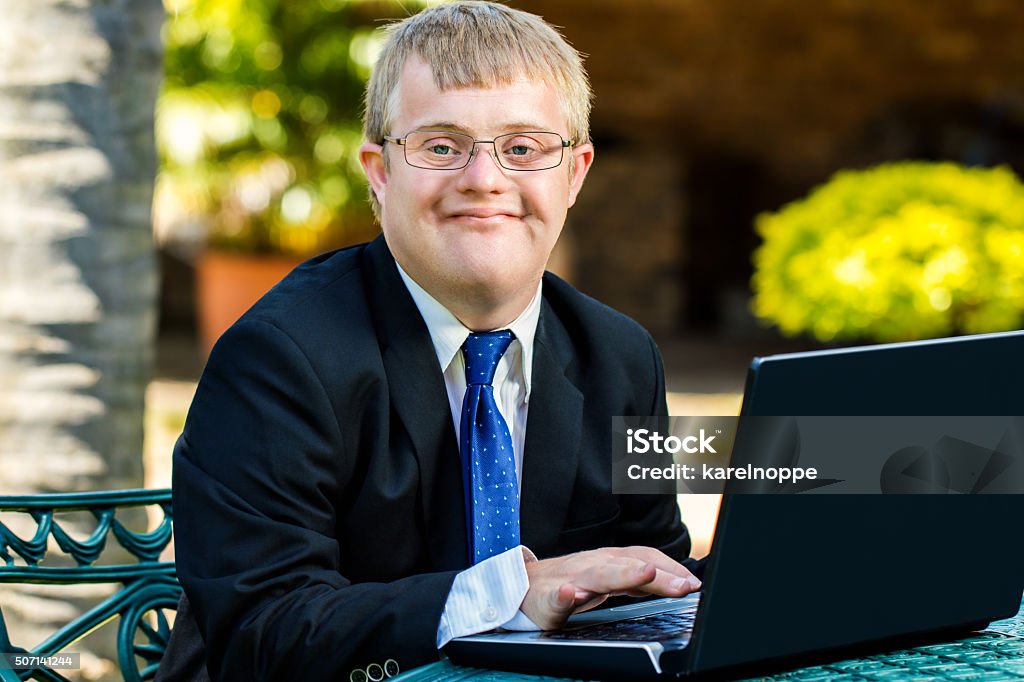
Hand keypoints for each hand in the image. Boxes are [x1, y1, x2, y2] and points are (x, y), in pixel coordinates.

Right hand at [519, 546, 700, 629]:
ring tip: (644, 574)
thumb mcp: (609, 579)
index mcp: (609, 562)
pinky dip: (562, 595)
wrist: (523, 587)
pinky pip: (554, 596)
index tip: (694, 584)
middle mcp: (592, 565)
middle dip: (656, 573)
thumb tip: (680, 583)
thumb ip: (638, 581)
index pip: (644, 557)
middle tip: (681, 585)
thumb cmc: (570, 583)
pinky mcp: (545, 598)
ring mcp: (568, 579)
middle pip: (627, 565)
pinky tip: (569, 595)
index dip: (670, 569)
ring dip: (620, 573)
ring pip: (596, 575)